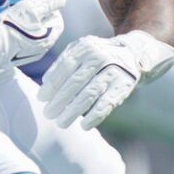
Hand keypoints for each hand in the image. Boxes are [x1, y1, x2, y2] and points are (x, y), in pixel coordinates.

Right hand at [0, 0, 66, 76]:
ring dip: (25, 27)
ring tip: (10, 21)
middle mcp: (41, 51)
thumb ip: (48, 2)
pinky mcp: (10, 60)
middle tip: (20, 11)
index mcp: (49, 38)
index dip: (47, 8)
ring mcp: (25, 57)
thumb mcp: (29, 8)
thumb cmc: (6, 28)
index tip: (32, 4)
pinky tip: (3, 32)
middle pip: (44, 29)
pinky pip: (19, 45)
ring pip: (31, 37)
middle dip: (36, 18)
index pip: (57, 19)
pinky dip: (15, 37)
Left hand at [40, 30, 173, 129]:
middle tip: (48, 114)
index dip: (52, 85)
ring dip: (73, 111)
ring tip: (61, 122)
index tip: (41, 99)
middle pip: (75, 81)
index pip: (64, 67)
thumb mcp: (81, 51)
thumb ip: (63, 63)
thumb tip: (44, 83)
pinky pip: (107, 103)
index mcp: (85, 47)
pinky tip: (84, 125)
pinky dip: (95, 116)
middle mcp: (100, 57)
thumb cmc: (97, 55)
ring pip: (90, 93)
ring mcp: (114, 71)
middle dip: (59, 100)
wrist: (132, 53)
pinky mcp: (124, 85)